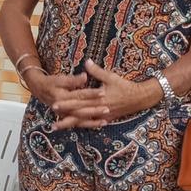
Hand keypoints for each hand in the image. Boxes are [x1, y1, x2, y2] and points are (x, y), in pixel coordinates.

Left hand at [38, 60, 158, 129]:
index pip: (79, 101)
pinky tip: (71, 127)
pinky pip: (90, 123)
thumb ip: (97, 71)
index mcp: (98, 99)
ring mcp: (102, 116)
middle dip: (64, 118)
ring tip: (56, 127)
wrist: (140, 98)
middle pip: (78, 114)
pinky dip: (80, 125)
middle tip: (51, 121)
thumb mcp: (111, 77)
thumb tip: (86, 62)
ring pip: (82, 121)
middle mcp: (99, 110)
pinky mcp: (105, 119)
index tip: (54, 104)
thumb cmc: (125, 86)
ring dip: (69, 124)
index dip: (66, 103)